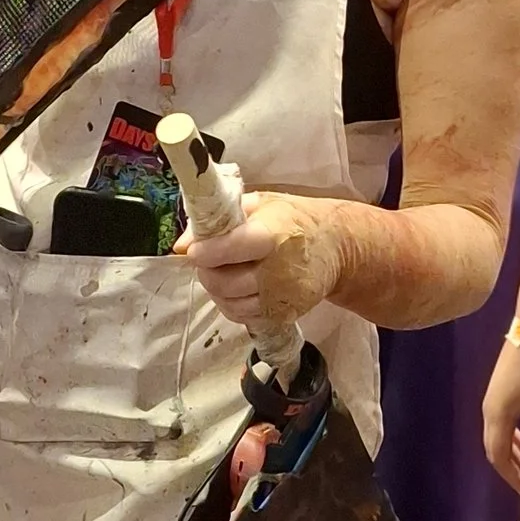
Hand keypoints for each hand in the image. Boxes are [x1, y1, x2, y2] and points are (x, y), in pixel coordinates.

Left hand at [179, 192, 342, 335]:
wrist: (338, 247)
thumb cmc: (294, 219)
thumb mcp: (260, 204)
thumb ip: (219, 219)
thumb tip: (181, 245)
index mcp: (274, 234)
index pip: (232, 248)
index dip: (207, 252)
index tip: (195, 250)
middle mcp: (280, 269)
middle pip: (224, 283)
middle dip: (206, 272)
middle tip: (206, 260)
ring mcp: (283, 297)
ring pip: (229, 304)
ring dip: (216, 289)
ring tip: (222, 271)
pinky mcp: (284, 315)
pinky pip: (242, 316)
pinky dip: (231, 304)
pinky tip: (236, 287)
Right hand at [482, 332, 519, 490]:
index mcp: (496, 414)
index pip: (498, 457)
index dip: (512, 478)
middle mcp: (490, 408)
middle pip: (496, 448)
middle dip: (514, 469)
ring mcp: (495, 397)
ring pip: (501, 434)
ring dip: (516, 453)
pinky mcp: (504, 387)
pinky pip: (507, 421)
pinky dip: (518, 436)